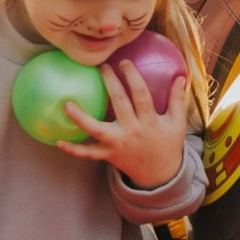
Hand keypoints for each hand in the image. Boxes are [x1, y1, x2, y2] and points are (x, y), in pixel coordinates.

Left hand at [56, 62, 187, 187]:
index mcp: (150, 121)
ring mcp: (118, 144)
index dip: (133, 77)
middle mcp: (132, 131)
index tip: (124, 63)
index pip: (141, 95)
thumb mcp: (177, 124)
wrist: (160, 176)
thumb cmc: (168, 145)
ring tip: (66, 105)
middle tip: (102, 66)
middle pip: (120, 104)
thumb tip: (180, 76)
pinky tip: (58, 142)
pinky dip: (74, 150)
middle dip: (111, 84)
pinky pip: (89, 153)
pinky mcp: (109, 155)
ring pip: (97, 130)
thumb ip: (177, 100)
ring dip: (81, 118)